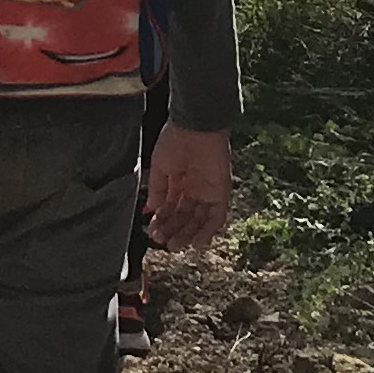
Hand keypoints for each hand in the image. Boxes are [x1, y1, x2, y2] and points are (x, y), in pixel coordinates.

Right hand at [146, 124, 233, 248]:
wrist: (195, 126)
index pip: (170, 208)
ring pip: (198, 220)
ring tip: (175, 245)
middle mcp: (193, 189)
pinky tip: (196, 242)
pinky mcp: (221, 192)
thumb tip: (152, 210)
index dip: (161, 221)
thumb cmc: (174, 141)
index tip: (151, 231)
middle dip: (172, 230)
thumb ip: (158, 190)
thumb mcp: (160, 167)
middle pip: (184, 216)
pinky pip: (216, 216)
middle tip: (163, 242)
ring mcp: (208, 192)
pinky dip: (207, 230)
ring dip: (187, 234)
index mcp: (178, 182)